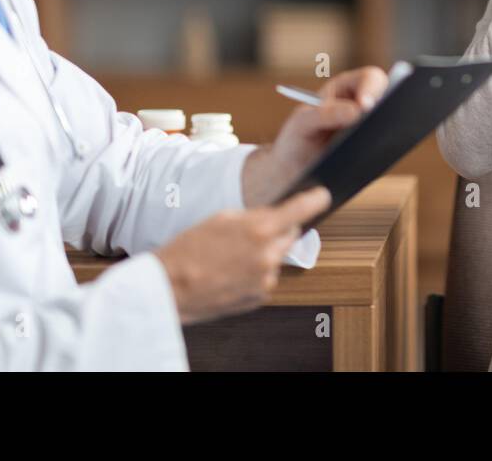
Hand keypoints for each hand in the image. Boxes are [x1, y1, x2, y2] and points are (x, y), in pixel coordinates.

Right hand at [154, 185, 330, 324]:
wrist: (169, 289)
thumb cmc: (188, 251)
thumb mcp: (221, 218)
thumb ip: (254, 215)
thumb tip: (274, 215)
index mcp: (260, 230)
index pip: (301, 209)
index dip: (315, 200)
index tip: (322, 195)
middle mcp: (269, 256)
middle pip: (290, 234)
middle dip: (277, 230)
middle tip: (248, 233)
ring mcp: (266, 279)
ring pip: (277, 257)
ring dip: (264, 253)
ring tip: (231, 257)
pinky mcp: (261, 297)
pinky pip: (266, 276)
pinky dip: (256, 272)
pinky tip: (232, 272)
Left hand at [265, 65, 387, 191]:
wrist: (294, 170)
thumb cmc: (296, 138)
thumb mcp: (302, 124)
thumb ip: (324, 114)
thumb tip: (358, 111)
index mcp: (346, 89)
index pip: (370, 78)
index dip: (372, 88)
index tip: (366, 105)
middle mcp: (363, 105)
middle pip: (389, 99)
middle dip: (388, 108)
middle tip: (382, 122)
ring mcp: (371, 128)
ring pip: (392, 124)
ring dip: (388, 132)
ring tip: (376, 143)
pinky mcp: (375, 149)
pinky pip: (388, 147)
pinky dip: (385, 152)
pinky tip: (373, 159)